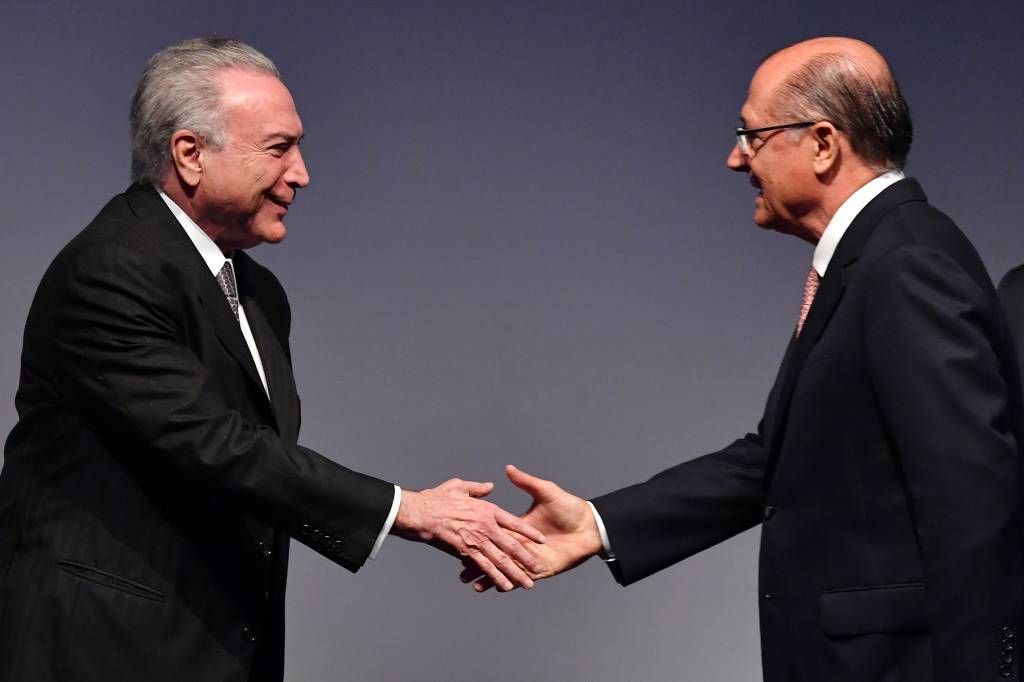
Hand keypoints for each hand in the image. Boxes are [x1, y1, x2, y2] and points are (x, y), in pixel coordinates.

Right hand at [392, 477, 546, 590]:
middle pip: (512, 545)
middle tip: (538, 568)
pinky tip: (506, 586)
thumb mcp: (459, 486)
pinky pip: (485, 567)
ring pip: (501, 560)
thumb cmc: (435, 499)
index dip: (529, 531)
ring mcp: (476, 541)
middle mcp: (485, 526)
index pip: (514, 522)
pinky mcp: (465, 552)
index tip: (542, 539)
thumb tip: (490, 486)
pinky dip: (496, 577)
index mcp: (487, 510)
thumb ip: (477, 488)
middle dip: (526, 558)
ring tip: (528, 583)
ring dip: (515, 573)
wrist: (418, 513)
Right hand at [460, 464, 602, 591]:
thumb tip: (509, 468)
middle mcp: (522, 543)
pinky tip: (496, 589)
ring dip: (490, 577)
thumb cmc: (569, 507)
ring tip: (474, 584)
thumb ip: (526, 481)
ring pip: (506, 569)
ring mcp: (531, 557)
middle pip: (496, 554)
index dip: (480, 537)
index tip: (463, 540)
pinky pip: (522, 578)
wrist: (590, 526)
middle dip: (478, 563)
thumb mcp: (545, 491)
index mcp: (519, 526)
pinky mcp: (542, 569)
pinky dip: (509, 584)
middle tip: (461, 570)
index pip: (496, 533)